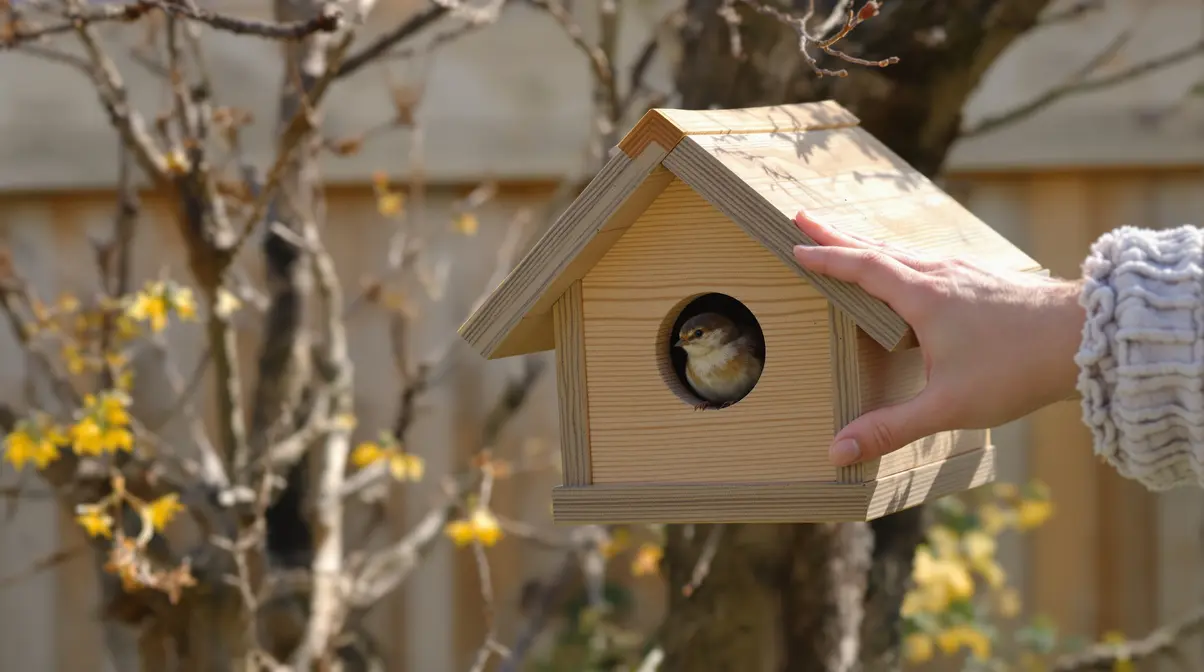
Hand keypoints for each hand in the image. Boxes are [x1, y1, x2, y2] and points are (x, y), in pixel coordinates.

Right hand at [791, 211, 1085, 466]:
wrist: (1087, 340)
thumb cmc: (1017, 369)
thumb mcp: (948, 406)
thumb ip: (890, 429)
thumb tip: (837, 451)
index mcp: (922, 296)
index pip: (860, 267)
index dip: (825, 257)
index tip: (794, 244)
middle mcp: (939, 274)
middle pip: (875, 246)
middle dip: (836, 233)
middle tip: (802, 215)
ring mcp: (963, 272)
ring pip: (902, 251)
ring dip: (866, 243)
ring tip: (843, 238)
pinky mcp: (983, 279)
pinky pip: (926, 260)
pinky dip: (898, 256)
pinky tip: (906, 268)